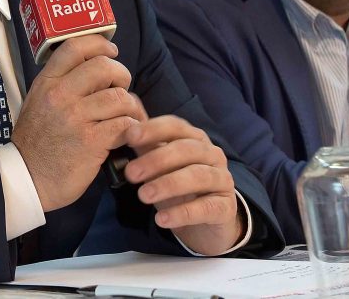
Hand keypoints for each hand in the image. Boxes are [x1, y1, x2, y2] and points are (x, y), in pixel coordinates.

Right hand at [12, 35, 143, 211]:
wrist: (28, 178)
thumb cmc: (37, 142)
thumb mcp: (39, 103)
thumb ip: (63, 84)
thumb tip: (99, 69)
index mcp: (46, 83)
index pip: (75, 47)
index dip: (99, 43)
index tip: (111, 51)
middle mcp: (60, 95)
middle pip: (104, 67)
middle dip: (121, 75)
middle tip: (121, 88)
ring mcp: (75, 118)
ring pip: (120, 97)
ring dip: (130, 107)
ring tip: (127, 116)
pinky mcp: (91, 141)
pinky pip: (124, 123)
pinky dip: (132, 128)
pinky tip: (126, 134)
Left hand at [123, 116, 241, 254]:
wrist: (207, 222)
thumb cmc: (179, 187)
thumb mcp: (160, 167)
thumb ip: (145, 149)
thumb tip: (122, 131)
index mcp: (194, 139)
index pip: (175, 126)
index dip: (153, 129)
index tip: (130, 137)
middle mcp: (212, 154)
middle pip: (186, 150)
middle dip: (156, 160)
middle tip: (131, 174)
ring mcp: (222, 179)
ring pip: (198, 176)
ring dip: (168, 184)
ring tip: (143, 196)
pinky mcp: (225, 207)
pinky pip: (206, 207)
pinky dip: (183, 213)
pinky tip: (162, 219)